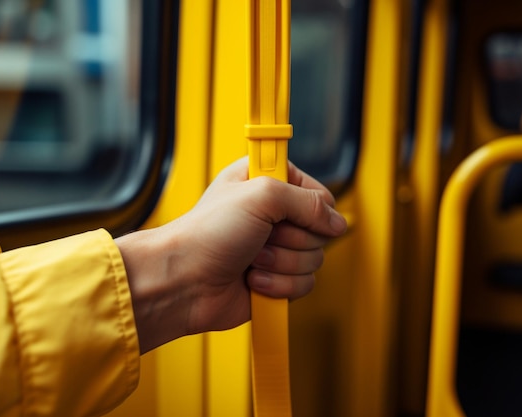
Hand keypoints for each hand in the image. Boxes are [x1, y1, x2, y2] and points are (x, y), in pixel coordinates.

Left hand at [116, 158, 346, 352]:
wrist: (183, 280)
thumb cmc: (208, 232)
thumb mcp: (261, 195)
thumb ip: (308, 202)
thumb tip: (338, 222)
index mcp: (268, 183)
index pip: (318, 194)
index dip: (312, 208)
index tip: (290, 214)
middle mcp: (274, 216)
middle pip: (319, 231)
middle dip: (290, 240)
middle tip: (260, 238)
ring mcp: (276, 249)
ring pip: (314, 260)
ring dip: (281, 263)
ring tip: (251, 259)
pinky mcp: (276, 279)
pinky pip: (304, 285)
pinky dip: (278, 285)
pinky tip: (252, 279)